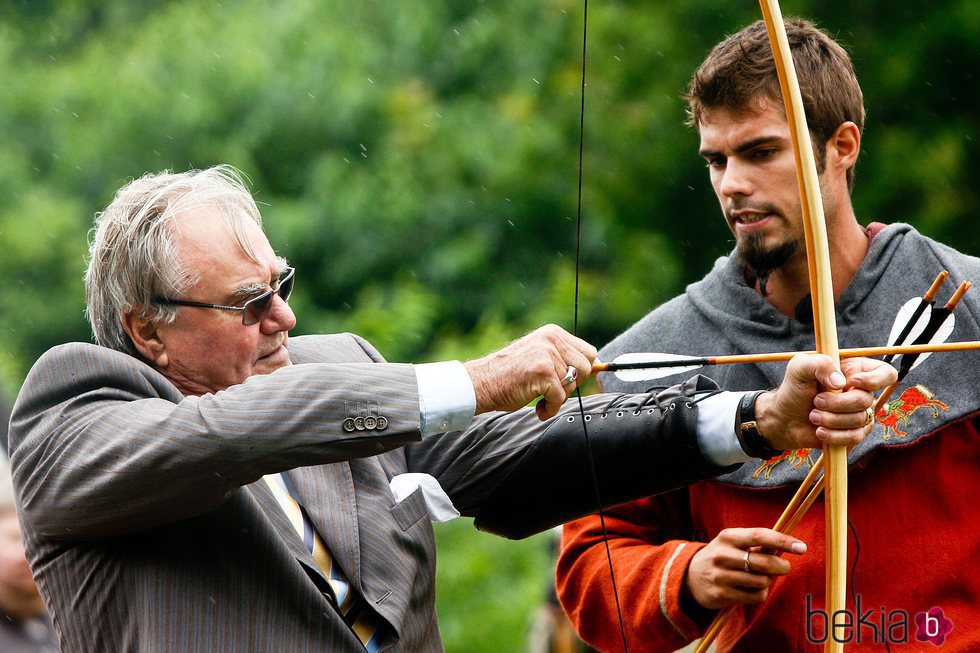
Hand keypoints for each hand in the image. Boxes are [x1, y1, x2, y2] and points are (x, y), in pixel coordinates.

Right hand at [463, 324, 597, 419]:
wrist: (482, 383)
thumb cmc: (508, 375)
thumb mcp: (539, 356)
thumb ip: (562, 358)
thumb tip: (597, 366)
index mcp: (553, 333)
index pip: (589, 352)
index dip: (583, 371)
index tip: (570, 382)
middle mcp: (552, 339)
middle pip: (586, 368)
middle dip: (572, 385)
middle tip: (551, 390)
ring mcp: (547, 354)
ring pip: (573, 384)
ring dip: (558, 398)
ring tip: (540, 397)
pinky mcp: (543, 371)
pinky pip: (560, 397)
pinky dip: (550, 408)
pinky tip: (538, 407)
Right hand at [684, 527, 806, 610]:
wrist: (690, 577)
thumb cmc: (722, 557)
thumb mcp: (733, 544)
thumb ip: (757, 545)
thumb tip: (787, 546)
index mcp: (728, 537)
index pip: (759, 535)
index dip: (783, 541)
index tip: (802, 547)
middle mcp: (722, 555)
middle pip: (765, 562)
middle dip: (781, 566)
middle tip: (785, 566)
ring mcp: (721, 576)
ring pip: (762, 581)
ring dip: (768, 581)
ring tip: (760, 577)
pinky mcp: (722, 595)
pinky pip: (756, 596)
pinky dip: (760, 593)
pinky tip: (750, 588)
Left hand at [755, 354, 896, 449]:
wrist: (784, 418)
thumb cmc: (793, 389)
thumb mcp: (800, 367)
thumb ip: (820, 364)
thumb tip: (840, 383)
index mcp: (854, 370)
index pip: (885, 373)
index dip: (875, 380)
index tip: (852, 382)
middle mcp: (860, 391)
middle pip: (866, 399)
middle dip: (837, 403)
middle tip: (816, 401)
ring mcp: (859, 412)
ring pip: (860, 419)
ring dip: (831, 419)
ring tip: (812, 415)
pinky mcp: (853, 432)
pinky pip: (856, 436)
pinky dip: (835, 435)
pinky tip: (819, 431)